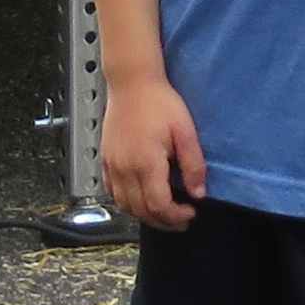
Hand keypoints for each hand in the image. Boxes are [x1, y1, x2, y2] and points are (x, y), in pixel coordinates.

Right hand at [103, 77, 204, 229]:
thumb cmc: (158, 101)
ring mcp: (112, 165)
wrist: (131, 82)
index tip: (191, 212)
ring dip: (145, 215)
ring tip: (163, 214)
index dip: (176, 216)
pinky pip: (111, 192)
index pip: (159, 206)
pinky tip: (139, 200)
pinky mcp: (106, 160)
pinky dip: (126, 203)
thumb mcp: (185, 131)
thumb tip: (198, 192)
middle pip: (142, 211)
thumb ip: (193, 164)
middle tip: (181, 220)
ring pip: (125, 206)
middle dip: (164, 221)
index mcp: (146, 162)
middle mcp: (125, 168)